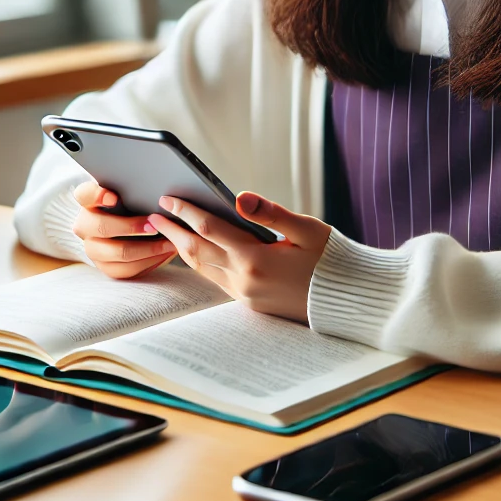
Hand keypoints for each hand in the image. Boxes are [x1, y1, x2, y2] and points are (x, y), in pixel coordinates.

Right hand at [70, 180, 177, 279]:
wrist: (122, 230)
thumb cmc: (129, 206)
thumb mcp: (128, 194)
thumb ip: (133, 190)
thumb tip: (158, 191)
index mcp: (87, 202)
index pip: (85, 194)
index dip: (97, 196)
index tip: (113, 198)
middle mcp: (84, 226)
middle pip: (101, 227)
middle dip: (131, 227)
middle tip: (154, 226)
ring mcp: (92, 249)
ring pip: (118, 253)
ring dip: (148, 249)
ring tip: (168, 243)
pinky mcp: (105, 267)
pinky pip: (126, 270)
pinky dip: (148, 263)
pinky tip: (163, 255)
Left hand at [147, 192, 331, 322]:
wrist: (347, 301)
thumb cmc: (332, 260)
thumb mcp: (307, 229)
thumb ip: (271, 213)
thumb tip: (239, 196)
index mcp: (256, 259)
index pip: (210, 229)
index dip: (186, 211)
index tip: (168, 198)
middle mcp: (245, 281)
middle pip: (197, 251)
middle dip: (173, 231)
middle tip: (153, 215)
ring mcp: (246, 295)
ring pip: (203, 269)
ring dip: (182, 249)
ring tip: (166, 231)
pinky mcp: (251, 303)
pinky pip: (215, 280)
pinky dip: (200, 263)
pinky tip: (195, 252)